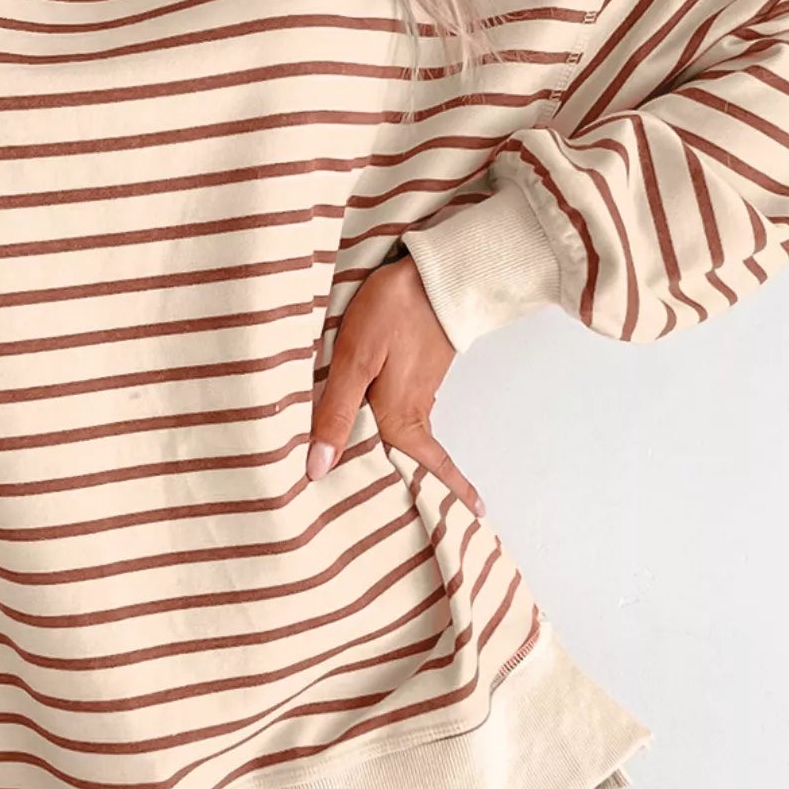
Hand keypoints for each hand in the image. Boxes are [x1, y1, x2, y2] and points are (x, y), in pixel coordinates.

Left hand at [306, 255, 485, 516]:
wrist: (437, 271)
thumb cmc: (394, 312)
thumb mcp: (354, 360)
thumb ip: (335, 413)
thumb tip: (318, 467)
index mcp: (400, 417)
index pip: (422, 468)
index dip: (442, 492)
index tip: (471, 517)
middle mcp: (414, 410)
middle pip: (416, 458)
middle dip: (421, 486)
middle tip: (428, 515)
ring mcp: (420, 388)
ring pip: (410, 434)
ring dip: (409, 457)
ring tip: (394, 481)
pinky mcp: (418, 369)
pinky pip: (408, 409)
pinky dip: (402, 428)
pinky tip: (382, 424)